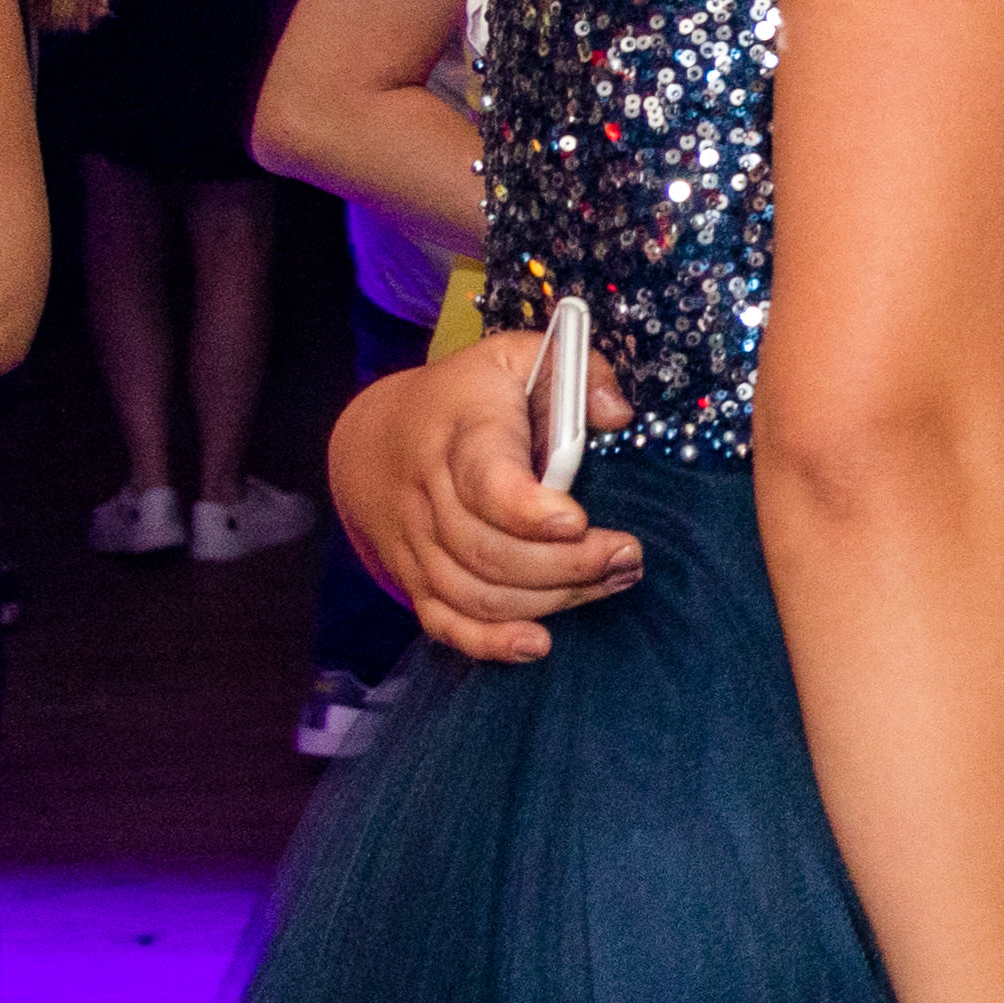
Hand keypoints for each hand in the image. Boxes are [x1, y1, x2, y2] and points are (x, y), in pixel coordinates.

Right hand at [329, 329, 636, 661]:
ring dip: (549, 601)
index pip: (484, 479)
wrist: (376, 439)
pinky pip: (444, 623)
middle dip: (566, 566)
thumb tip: (616, 415)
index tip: (577, 521)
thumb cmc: (467, 397)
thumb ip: (577, 372)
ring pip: (475, 592)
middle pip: (488, 550)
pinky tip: (537, 644)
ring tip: (611, 582)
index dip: (527, 509)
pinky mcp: (415, 578)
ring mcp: (417, 543)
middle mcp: (430, 493)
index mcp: (459, 431)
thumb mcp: (516, 357)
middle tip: (627, 557)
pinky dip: (488, 643)